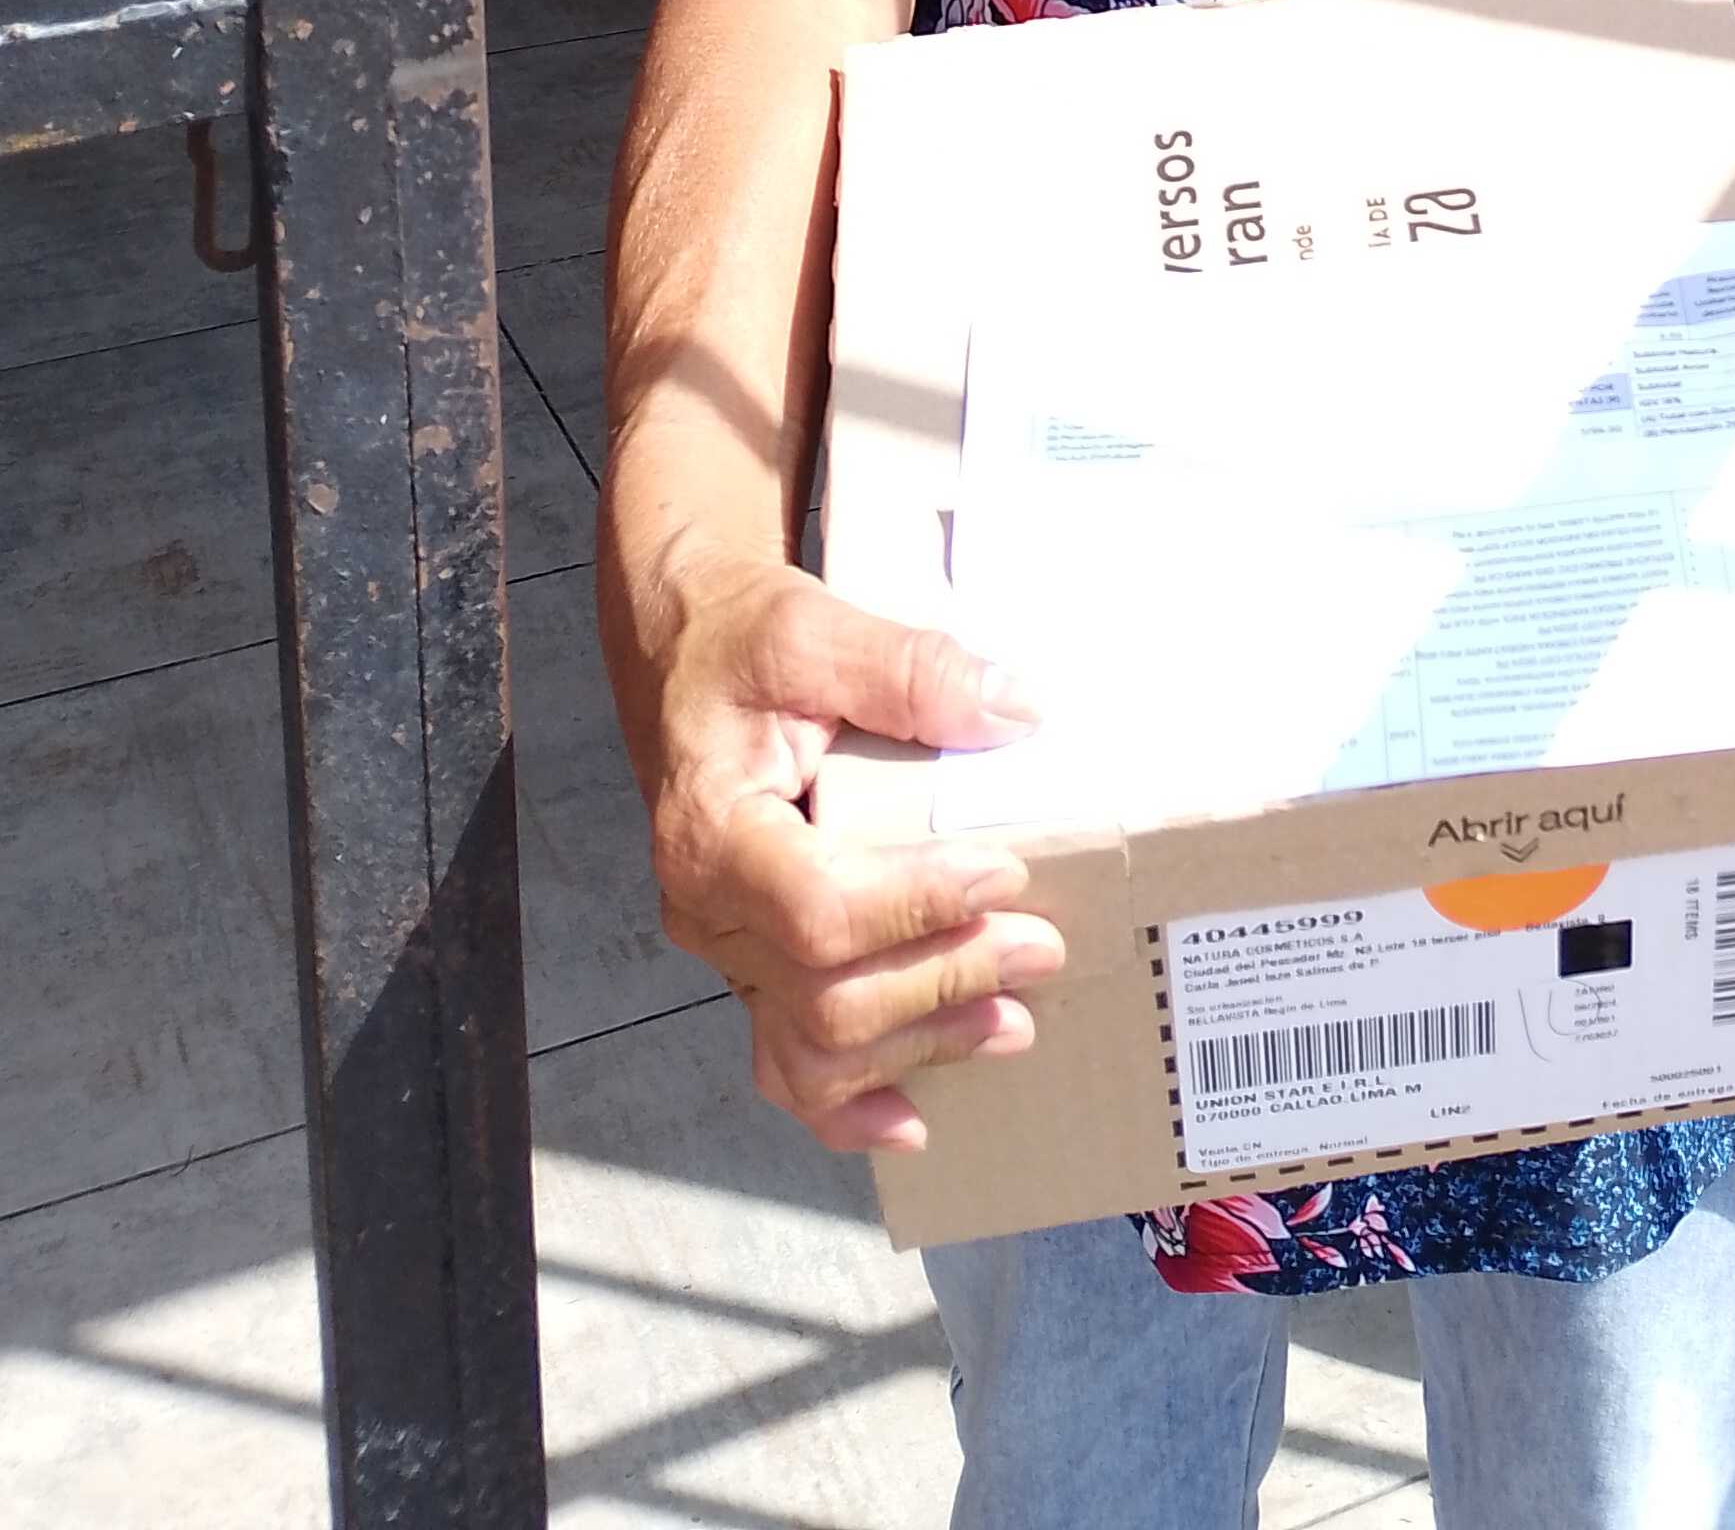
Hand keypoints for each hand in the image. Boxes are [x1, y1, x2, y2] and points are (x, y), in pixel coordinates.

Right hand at [624, 550, 1064, 1151]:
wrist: (687, 652)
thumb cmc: (740, 641)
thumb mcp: (814, 627)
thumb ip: (908, 668)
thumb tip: (1013, 710)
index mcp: (709, 830)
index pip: (817, 908)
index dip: (917, 907)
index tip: (1004, 875)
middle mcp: (709, 911)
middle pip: (826, 993)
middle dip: (943, 979)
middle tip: (1040, 948)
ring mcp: (730, 951)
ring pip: (814, 1047)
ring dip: (920, 1041)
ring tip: (1012, 1021)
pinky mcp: (756, 964)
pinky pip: (787, 1061)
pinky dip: (846, 1105)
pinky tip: (911, 1115)